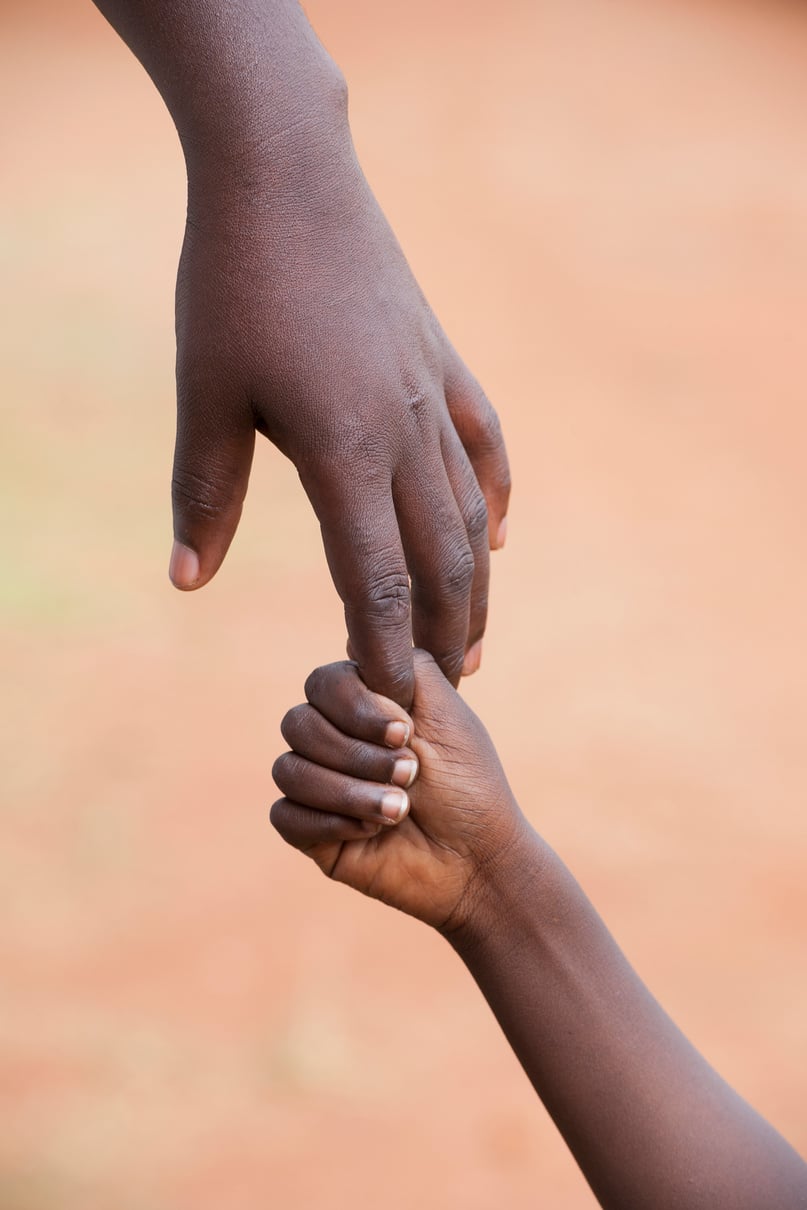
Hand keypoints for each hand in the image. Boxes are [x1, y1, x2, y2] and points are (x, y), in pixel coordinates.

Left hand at [168, 136, 509, 704]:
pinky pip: (487, 446)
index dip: (381, 648)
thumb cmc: (234, 282)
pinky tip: (496, 536)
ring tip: (469, 639)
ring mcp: (434, 396)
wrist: (289, 174)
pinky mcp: (444, 362)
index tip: (385, 703)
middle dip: (436, 633)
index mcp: (344, 451)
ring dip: (472, 586)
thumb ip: (203, 492)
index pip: (372, 578)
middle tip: (435, 692)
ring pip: (470, 514)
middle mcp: (406, 433)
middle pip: (438, 561)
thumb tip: (187, 582)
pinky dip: (494, 499)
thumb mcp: (205, 392)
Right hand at [270, 652, 528, 929]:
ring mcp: (319, 785)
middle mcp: (334, 739)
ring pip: (288, 770)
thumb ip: (403, 664)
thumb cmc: (469, 784)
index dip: (355, 708)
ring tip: (400, 810)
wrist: (478, 860)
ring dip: (349, 791)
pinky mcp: (311, 832)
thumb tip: (350, 645)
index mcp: (363, 706)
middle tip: (410, 775)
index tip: (406, 731)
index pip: (322, 684)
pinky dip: (330, 821)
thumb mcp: (447, 711)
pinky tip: (372, 831)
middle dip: (357, 754)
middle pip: (297, 724)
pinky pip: (284, 815)